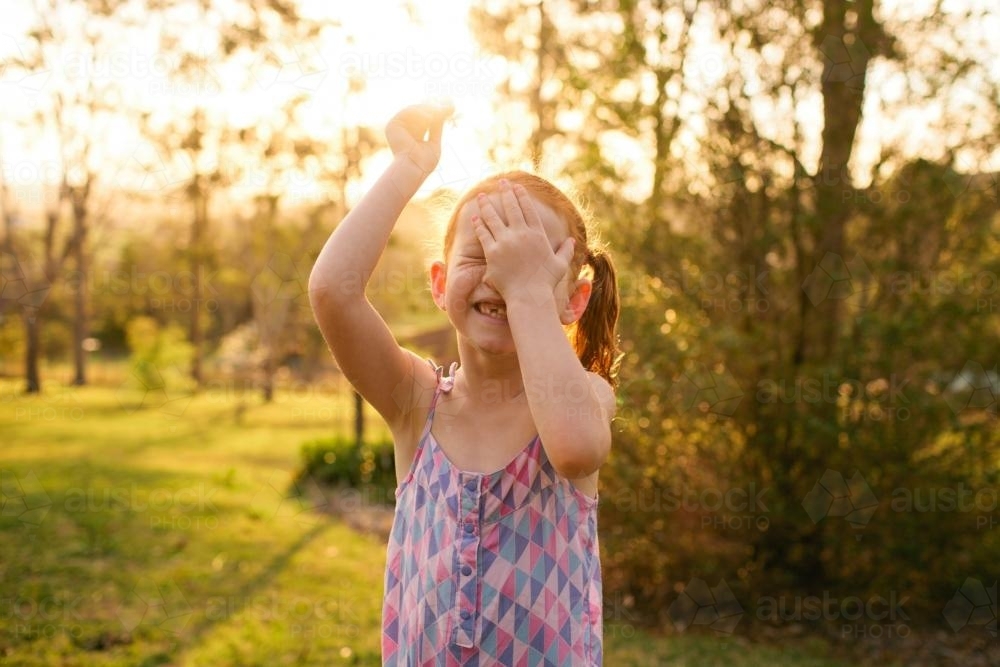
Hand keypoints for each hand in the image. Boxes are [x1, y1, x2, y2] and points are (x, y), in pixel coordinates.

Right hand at [385, 102, 453, 174]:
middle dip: (434, 107)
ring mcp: (398, 127)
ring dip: (428, 110)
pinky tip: (430, 118)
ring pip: (414, 110)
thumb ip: (436, 128)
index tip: (450, 107)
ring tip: (440, 113)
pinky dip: (420, 113)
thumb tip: (444, 112)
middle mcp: (404, 131)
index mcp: (413, 136)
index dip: (435, 112)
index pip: (425, 119)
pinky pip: (408, 112)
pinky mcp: (393, 125)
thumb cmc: (424, 162)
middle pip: (419, 112)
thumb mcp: (434, 142)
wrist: (414, 169)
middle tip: (448, 104)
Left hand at [473, 180, 575, 308]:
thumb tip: (572, 241)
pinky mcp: (493, 253)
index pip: (528, 210)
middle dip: (506, 193)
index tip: (516, 187)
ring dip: (487, 205)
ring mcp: (506, 242)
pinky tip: (475, 217)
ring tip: (482, 196)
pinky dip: (479, 224)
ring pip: (494, 218)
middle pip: (511, 208)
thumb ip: (565, 251)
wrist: (529, 296)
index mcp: (537, 235)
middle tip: (501, 182)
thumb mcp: (559, 265)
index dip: (521, 196)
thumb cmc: (545, 283)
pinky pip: (484, 234)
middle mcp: (521, 235)